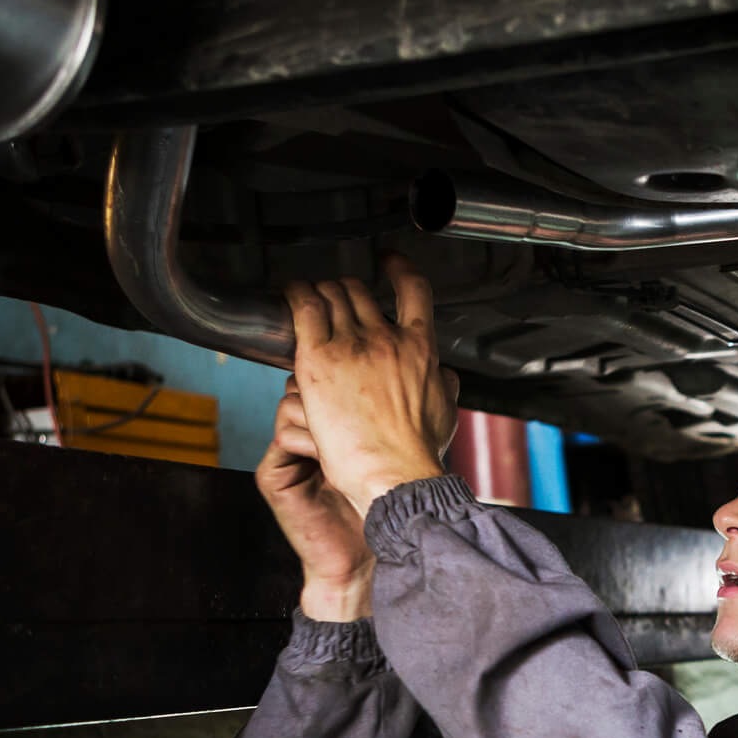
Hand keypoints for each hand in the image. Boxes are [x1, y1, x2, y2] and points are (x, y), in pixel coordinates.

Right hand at [256, 373, 373, 619]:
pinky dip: (310, 442)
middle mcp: (303, 436)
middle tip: (360, 419)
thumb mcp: (389, 456)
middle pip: (303, 386)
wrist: (363, 560)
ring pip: (291, 406)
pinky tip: (333, 460)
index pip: (324, 382)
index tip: (373, 393)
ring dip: (323, 418)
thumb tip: (409, 374)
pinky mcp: (273, 475)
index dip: (345, 382)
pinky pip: (283, 438)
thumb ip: (386, 419)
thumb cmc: (380, 511)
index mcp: (328, 427)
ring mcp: (285, 455)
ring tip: (348, 444)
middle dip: (332, 394)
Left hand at [286, 253, 459, 517]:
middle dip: (346, 289)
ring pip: (331, 295)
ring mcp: (352, 346)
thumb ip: (444, 382)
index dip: (398, 268)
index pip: (413, 289)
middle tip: (335, 298)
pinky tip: (292, 294)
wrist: (395, 473)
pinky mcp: (318, 360)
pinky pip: (304, 308)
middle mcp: (387, 339)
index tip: (388, 263)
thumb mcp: (446, 410)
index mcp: (420, 348)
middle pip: (360, 291)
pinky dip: (296, 294)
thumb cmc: (418, 452)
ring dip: (319, 293)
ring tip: (309, 299)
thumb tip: (443, 372)